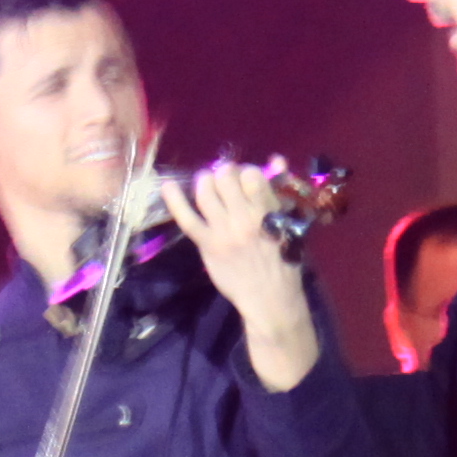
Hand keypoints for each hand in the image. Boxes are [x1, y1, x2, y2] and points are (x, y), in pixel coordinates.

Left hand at [172, 160, 314, 342]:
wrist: (270, 297)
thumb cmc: (283, 261)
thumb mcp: (288, 223)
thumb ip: (277, 192)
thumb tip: (277, 159)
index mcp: (268, 211)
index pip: (252, 175)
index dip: (246, 172)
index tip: (245, 179)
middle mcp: (245, 217)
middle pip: (226, 178)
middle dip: (224, 174)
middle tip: (224, 182)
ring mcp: (224, 231)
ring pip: (206, 192)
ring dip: (204, 181)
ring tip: (206, 184)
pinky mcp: (208, 244)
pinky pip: (187, 218)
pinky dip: (175, 201)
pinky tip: (167, 187)